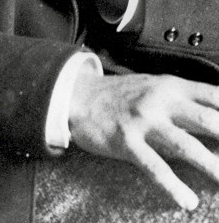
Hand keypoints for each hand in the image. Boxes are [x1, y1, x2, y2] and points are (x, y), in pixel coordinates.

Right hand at [69, 70, 218, 209]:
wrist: (80, 96)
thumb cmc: (120, 94)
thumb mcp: (155, 86)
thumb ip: (183, 100)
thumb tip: (214, 119)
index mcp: (171, 86)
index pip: (214, 96)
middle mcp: (161, 101)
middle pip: (207, 121)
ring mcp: (144, 121)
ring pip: (186, 146)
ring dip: (212, 167)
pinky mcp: (127, 141)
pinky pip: (154, 167)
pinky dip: (173, 186)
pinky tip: (187, 200)